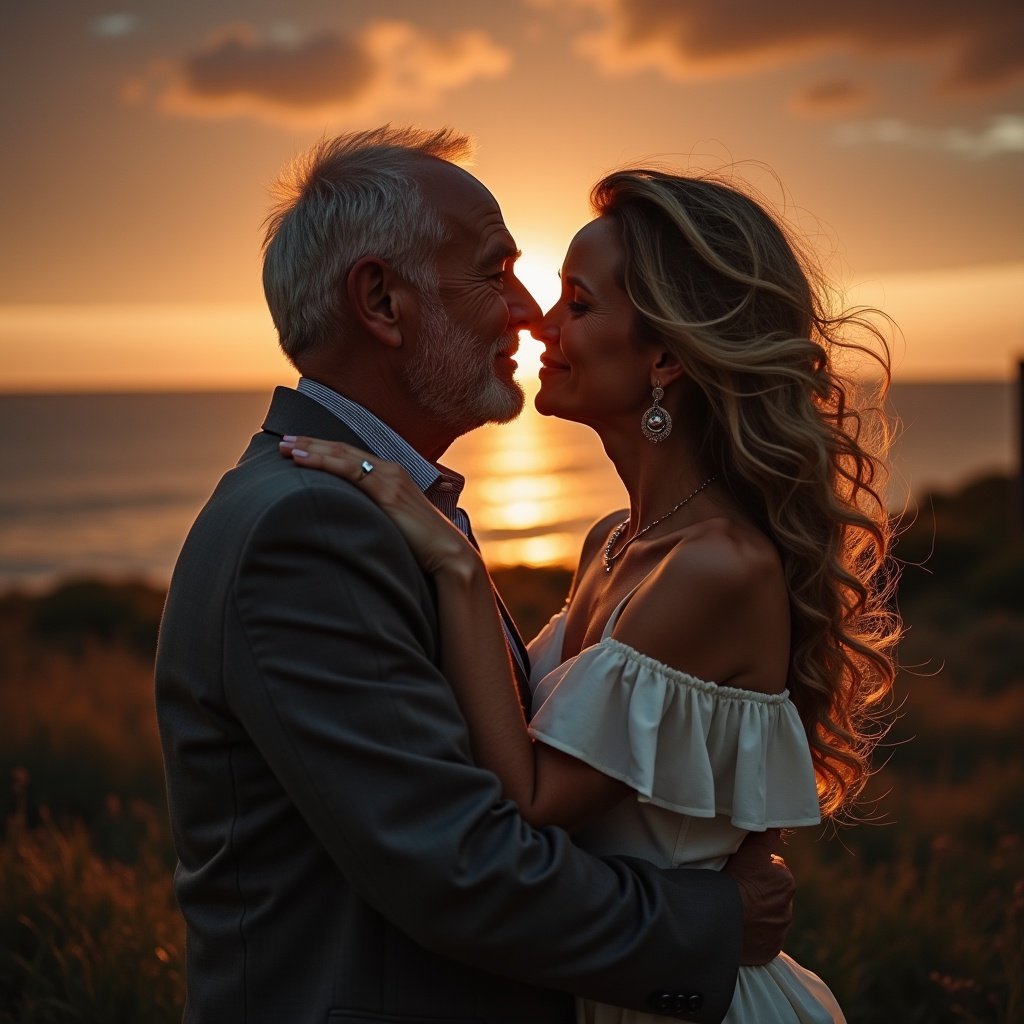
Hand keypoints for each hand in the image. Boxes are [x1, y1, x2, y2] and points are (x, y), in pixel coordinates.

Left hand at [279, 436, 478, 576]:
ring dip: (311, 449)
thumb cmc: (423, 547)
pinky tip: (301, 460)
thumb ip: (377, 516)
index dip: (325, 449)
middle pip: (343, 450)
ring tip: (285, 448)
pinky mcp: (386, 490)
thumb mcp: (395, 525)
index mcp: (393, 476)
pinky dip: (321, 461)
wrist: (448, 554)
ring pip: (342, 455)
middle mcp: (391, 470)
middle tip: (284, 441)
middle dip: (312, 444)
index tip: (300, 447)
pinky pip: (347, 469)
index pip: (353, 456)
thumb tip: (356, 524)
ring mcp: (389, 478)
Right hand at [723, 829, 794, 965]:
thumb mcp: (750, 851)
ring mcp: (779, 932)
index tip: (742, 872)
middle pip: (772, 893)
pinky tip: (739, 927)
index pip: (773, 869)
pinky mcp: (770, 949)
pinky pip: (763, 939)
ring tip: (736, 909)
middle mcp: (788, 908)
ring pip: (768, 916)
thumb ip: (765, 836)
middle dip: (759, 891)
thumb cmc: (737, 882)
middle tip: (738, 890)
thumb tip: (778, 824)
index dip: (756, 868)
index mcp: (786, 882)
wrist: (726, 920)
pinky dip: (754, 934)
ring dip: (756, 912)